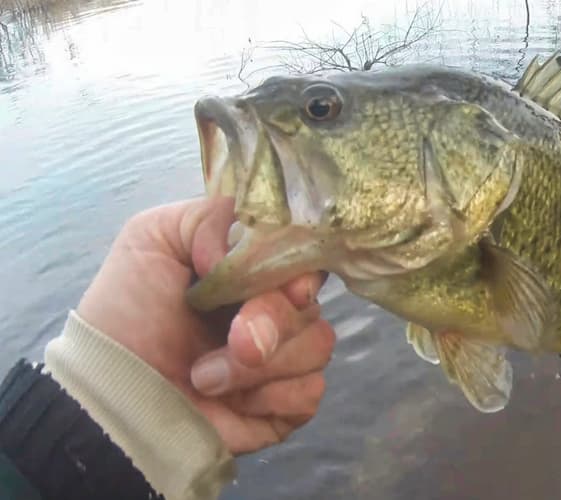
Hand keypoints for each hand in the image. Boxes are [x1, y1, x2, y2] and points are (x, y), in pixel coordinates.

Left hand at [76, 196, 334, 454]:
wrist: (112, 392)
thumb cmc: (127, 313)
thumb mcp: (152, 237)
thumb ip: (209, 217)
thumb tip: (249, 248)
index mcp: (253, 272)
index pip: (307, 258)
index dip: (305, 271)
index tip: (291, 287)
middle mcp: (274, 311)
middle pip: (313, 304)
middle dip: (273, 319)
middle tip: (234, 338)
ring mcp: (282, 360)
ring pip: (318, 346)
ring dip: (260, 365)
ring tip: (204, 376)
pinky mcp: (285, 406)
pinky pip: (310, 391)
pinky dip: (271, 396)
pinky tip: (231, 401)